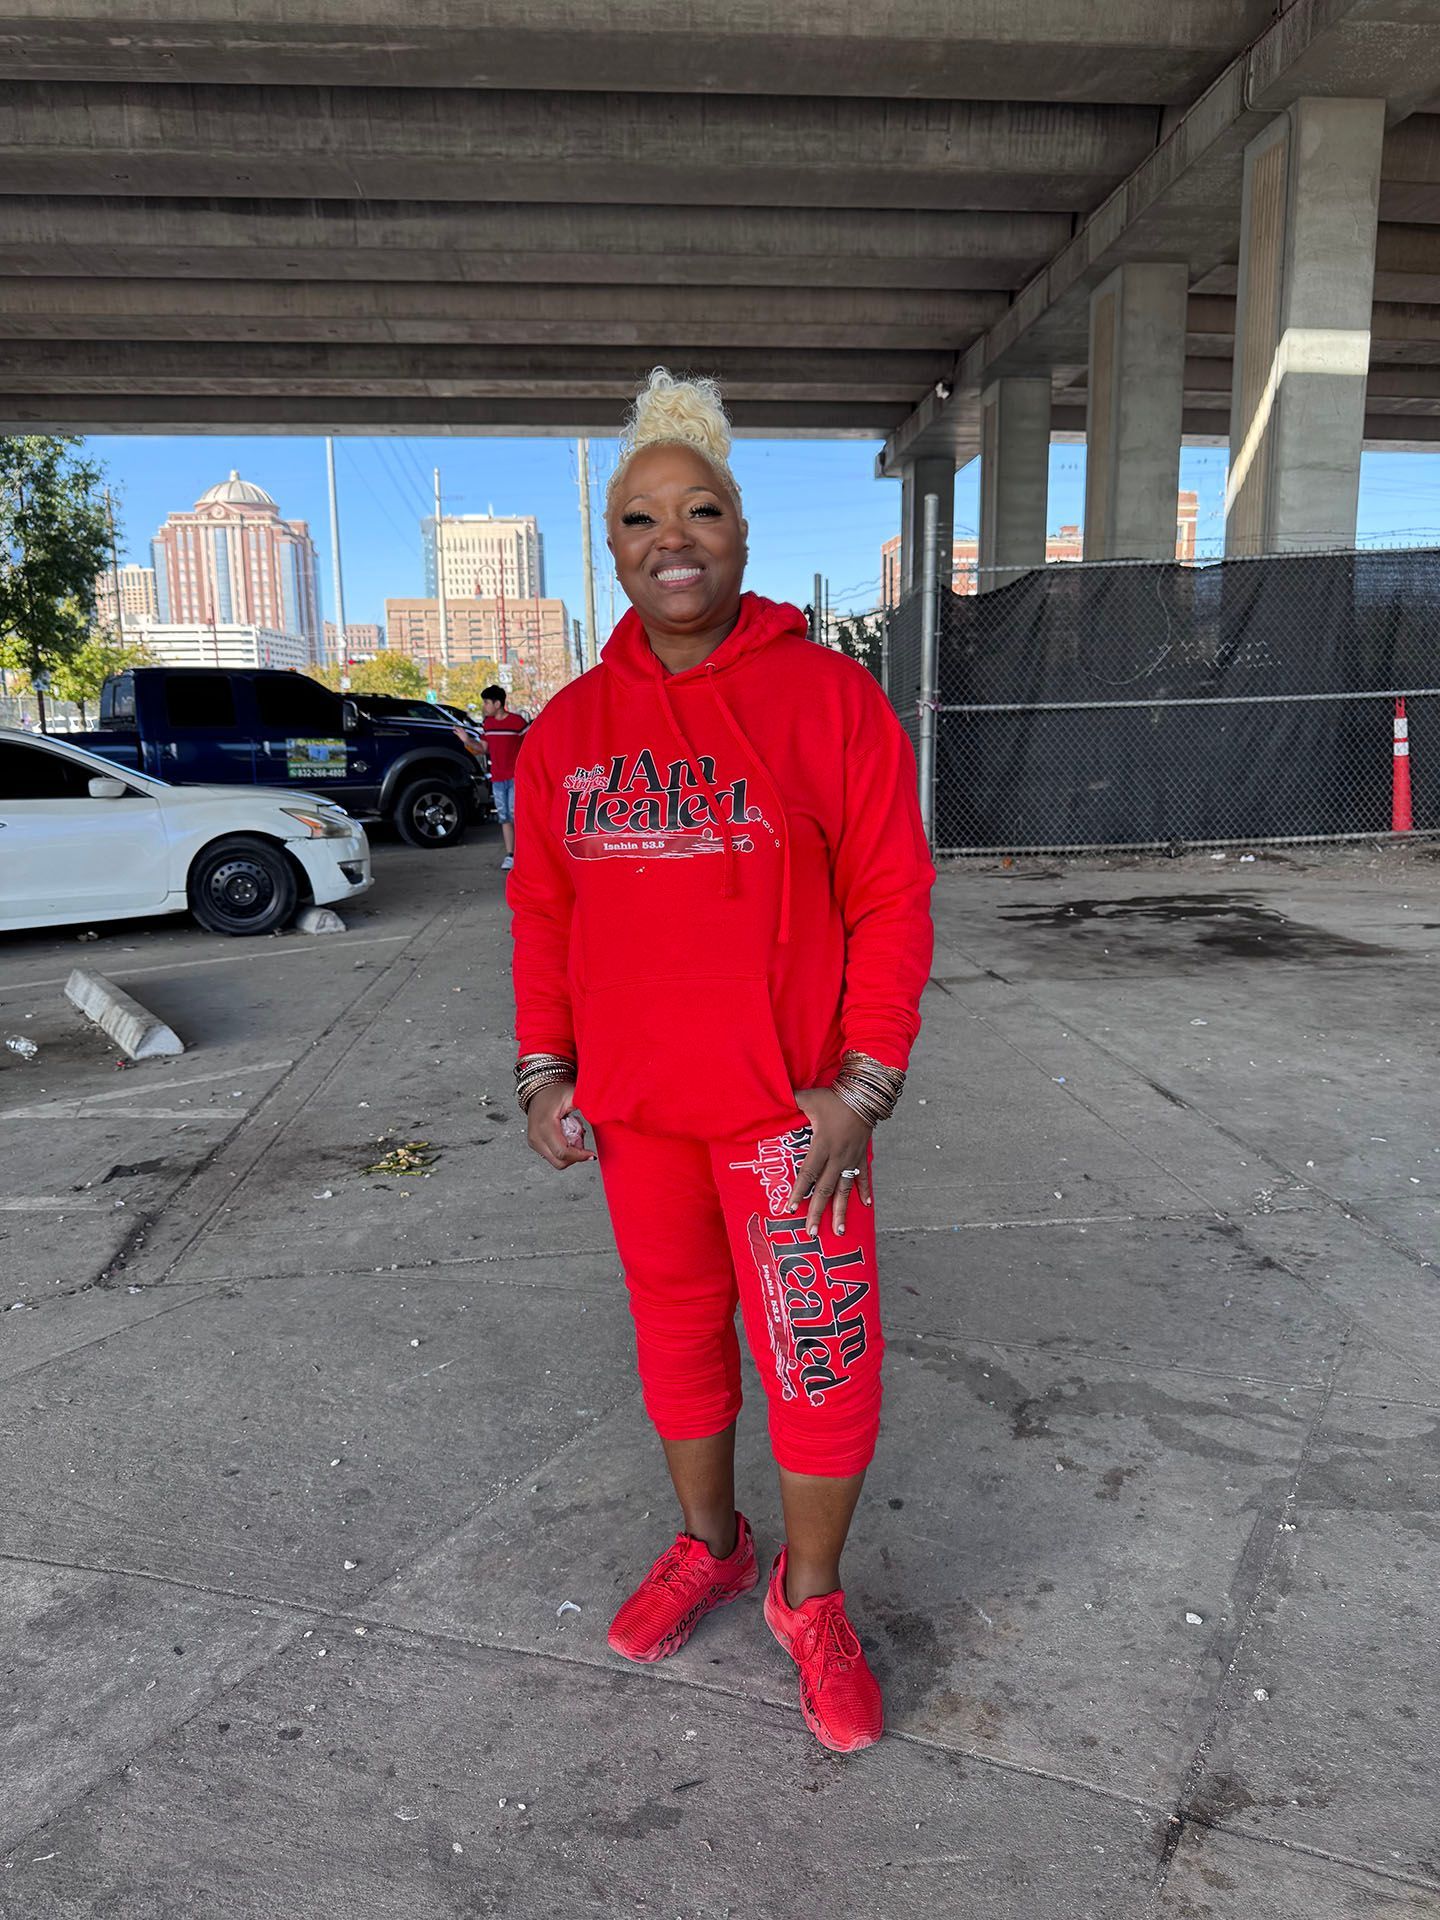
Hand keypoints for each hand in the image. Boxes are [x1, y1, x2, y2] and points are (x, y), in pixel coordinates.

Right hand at [525, 1078, 595, 1170]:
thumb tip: (602, 1115)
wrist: (539, 1088)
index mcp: (545, 1126)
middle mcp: (536, 1137)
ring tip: (574, 1135)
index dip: (580, 1156)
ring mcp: (534, 1142)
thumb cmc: (555, 1091)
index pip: (563, 1152)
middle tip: (583, 1140)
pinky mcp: (535, 1144)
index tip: (592, 1154)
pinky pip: (552, 1156)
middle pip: (560, 1161)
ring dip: (570, 1153)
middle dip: (575, 1156)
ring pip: (556, 1161)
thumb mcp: (573, 1095)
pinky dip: (563, 1150)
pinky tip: (567, 1136)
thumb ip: (587, 1105)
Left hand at [785, 1087, 872, 1236]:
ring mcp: (851, 1159)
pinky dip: (864, 1191)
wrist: (865, 1094)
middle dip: (817, 1212)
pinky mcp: (862, 1156)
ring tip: (838, 1231)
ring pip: (845, 1190)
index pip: (807, 1173)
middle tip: (811, 1233)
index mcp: (822, 1145)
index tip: (790, 1209)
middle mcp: (837, 1156)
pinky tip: (865, 1206)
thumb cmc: (834, 1097)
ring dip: (841, 1211)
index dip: (799, 1191)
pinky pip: (863, 1177)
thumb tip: (770, 1098)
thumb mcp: (809, 1098)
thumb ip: (789, 1101)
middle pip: (825, 1189)